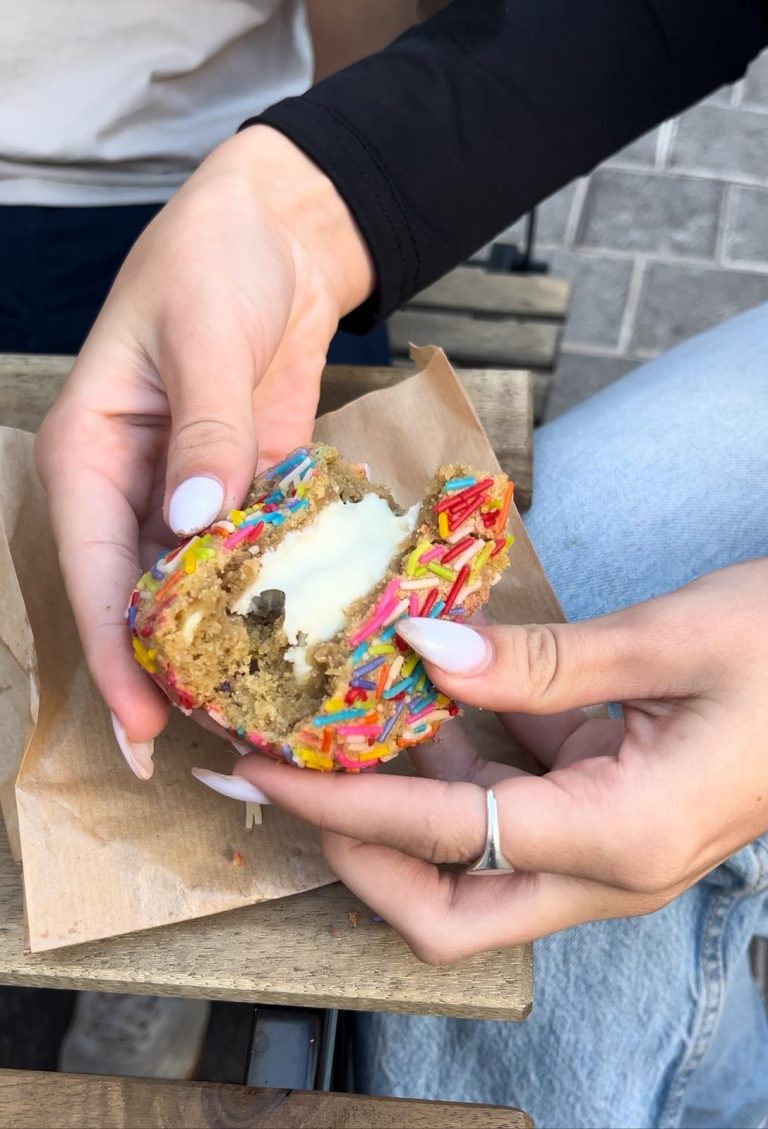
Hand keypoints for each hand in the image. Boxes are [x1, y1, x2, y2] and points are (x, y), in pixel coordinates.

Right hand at [34, 126, 372, 776]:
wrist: (278, 231)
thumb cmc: (212, 260)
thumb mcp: (201, 336)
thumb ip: (205, 430)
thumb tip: (192, 522)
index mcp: (87, 454)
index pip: (90, 570)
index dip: (112, 654)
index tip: (141, 727)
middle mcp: (131, 488)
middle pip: (137, 599)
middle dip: (168, 673)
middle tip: (212, 747)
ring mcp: (190, 495)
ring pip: (194, 591)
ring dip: (223, 649)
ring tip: (260, 716)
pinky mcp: (246, 490)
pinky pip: (251, 558)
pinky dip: (270, 599)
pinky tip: (300, 645)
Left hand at [225, 560, 767, 962]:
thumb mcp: (666, 639)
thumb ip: (536, 660)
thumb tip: (420, 651)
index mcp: (623, 835)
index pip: (444, 837)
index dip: (341, 805)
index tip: (262, 771)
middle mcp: (610, 869)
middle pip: (447, 913)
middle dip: (357, 852)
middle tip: (291, 775)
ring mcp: (609, 849)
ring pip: (471, 867)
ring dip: (399, 802)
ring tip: (338, 721)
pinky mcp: (609, 814)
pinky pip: (509, 811)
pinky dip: (457, 765)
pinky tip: (429, 697)